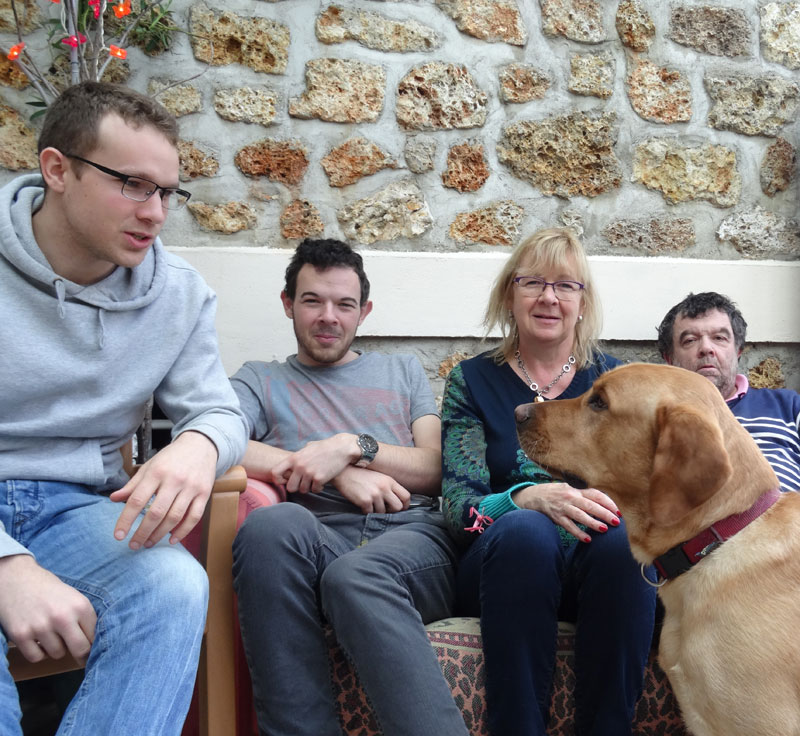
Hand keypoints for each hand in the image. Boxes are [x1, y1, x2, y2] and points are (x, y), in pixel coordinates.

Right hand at [0, 555, 95, 664]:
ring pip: (57, 654)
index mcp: (80, 605)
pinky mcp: (21, 635)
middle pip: (81, 650)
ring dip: (56, 648)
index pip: (95, 635)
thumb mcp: (73, 597)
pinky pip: (37, 657)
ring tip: (51, 634)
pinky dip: (38, 653)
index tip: (94, 652)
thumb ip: (83, 617)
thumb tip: (94, 643)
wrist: (16, 578)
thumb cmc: (48, 588)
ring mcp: (40, 627)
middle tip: (80, 658)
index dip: (95, 645)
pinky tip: (38, 640)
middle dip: (82, 656)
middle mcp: (62, 617)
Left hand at [109, 431, 217, 548]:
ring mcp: (191, 487)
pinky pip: (194, 517)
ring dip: (160, 534)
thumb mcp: (149, 466)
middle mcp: (174, 480)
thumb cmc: (171, 457)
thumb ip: (133, 484)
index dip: (126, 520)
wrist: (201, 445)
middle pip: (156, 513)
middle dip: (143, 532)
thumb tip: (114, 499)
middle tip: (134, 545)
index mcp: (157, 472)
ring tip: (148, 543)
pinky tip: (171, 539)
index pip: (137, 500)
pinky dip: (183, 531)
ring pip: (174, 517)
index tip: (118, 535)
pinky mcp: (204, 493)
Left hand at [270, 434, 357, 493]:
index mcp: (294, 458)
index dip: (278, 479)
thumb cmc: (325, 446)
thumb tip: (294, 461)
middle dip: (297, 487)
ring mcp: (309, 473)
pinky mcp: (320, 478)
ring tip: (314, 482)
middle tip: (303, 484)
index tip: (285, 480)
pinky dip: (318, 488)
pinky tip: (322, 483)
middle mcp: (300, 466)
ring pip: (303, 490)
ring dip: (308, 488)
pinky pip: (315, 490)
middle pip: (290, 487)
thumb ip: (299, 455)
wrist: (341, 448)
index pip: (275, 472)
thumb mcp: (308, 447)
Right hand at [332, 466, 410, 513]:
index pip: (406, 496)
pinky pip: (370, 513)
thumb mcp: (379, 477)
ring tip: (370, 504)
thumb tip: (395, 501)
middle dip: (392, 511)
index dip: (405, 505)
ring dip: (376, 511)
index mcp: (389, 481)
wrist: (344, 472)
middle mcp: (384, 487)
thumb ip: (388, 487)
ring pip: (383, 512)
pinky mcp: (365, 501)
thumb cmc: (361, 475)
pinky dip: (366, 511)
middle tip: (385, 509)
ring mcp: (375, 494)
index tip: (401, 508)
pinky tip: (362, 504)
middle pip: (398, 507)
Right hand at [512, 483, 619, 542]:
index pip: (596, 495)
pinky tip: (587, 539)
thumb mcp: (570, 490)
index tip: (618, 512)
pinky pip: (568, 526)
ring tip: (604, 529)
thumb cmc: (556, 494)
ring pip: (580, 515)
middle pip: (590, 505)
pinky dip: (578, 532)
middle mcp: (570, 497)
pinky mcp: (556, 517)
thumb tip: (604, 505)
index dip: (608, 503)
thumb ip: (584, 496)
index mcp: (576, 490)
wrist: (533, 496)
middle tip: (616, 522)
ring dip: (592, 522)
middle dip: (604, 513)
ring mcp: (562, 507)